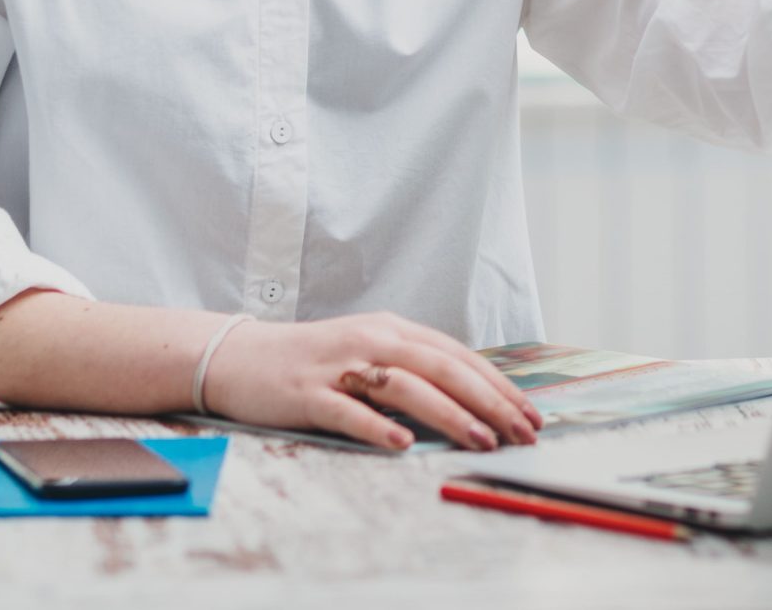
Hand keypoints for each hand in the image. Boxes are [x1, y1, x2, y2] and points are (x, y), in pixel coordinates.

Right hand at [202, 311, 542, 451]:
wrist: (241, 358)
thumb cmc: (314, 361)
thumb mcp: (370, 353)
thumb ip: (413, 369)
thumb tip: (469, 401)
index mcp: (393, 330)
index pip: (459, 356)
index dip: (498, 385)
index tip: (530, 415)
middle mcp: (372, 339)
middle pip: (442, 368)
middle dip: (489, 402)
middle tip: (521, 433)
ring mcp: (340, 365)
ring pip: (404, 386)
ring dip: (448, 414)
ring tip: (480, 439)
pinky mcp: (308, 392)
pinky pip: (348, 410)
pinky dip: (377, 425)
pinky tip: (402, 443)